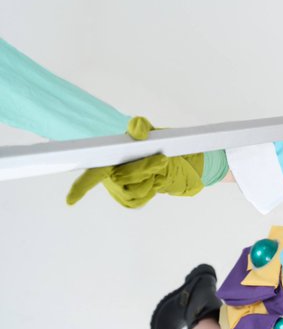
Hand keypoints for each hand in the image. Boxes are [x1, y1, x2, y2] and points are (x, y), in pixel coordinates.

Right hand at [66, 117, 204, 207]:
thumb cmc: (150, 146)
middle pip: (122, 177)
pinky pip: (142, 199)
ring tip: (157, 169)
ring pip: (135, 190)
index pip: (91, 173)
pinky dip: (154, 188)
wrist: (166, 163)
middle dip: (144, 167)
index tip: (70, 200)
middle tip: (161, 159)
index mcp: (105, 160)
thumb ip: (141, 126)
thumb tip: (138, 128)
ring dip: (151, 178)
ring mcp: (119, 191)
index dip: (80, 187)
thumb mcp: (148, 131)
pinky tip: (156, 179)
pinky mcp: (131, 201)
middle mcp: (109, 178)